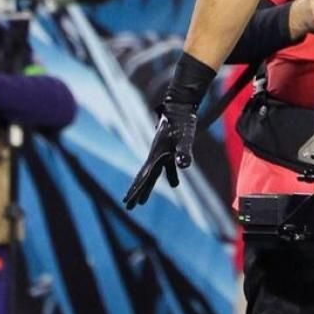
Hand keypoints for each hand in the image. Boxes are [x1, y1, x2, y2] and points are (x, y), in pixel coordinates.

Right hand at [123, 55, 216, 208]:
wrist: (180, 107)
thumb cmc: (182, 122)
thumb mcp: (185, 138)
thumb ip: (184, 152)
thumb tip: (183, 166)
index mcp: (157, 155)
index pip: (145, 176)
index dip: (137, 189)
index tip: (128, 201)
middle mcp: (156, 155)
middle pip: (145, 177)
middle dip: (137, 192)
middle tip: (129, 206)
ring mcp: (162, 153)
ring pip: (154, 173)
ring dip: (150, 186)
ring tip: (143, 200)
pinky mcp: (169, 149)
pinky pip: (167, 166)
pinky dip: (169, 175)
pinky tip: (175, 184)